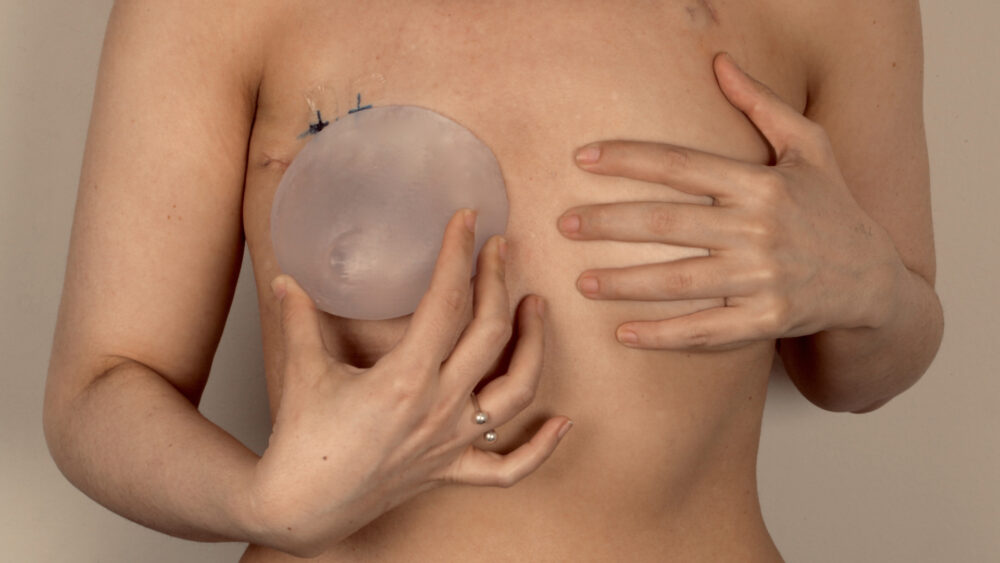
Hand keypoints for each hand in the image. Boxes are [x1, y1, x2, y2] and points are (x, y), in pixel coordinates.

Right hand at [251, 210, 571, 556]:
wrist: (300, 508)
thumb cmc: (301, 441)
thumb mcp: (301, 370)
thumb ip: (299, 318)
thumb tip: (289, 276)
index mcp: (405, 379)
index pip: (445, 302)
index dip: (458, 254)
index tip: (467, 219)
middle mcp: (439, 407)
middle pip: (490, 333)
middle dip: (499, 281)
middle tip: (500, 247)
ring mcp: (451, 441)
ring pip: (516, 392)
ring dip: (534, 346)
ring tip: (536, 307)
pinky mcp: (451, 471)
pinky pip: (507, 467)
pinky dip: (540, 448)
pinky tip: (563, 422)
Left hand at [557, 53, 904, 350]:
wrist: (874, 282)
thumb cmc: (833, 208)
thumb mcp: (810, 147)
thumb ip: (763, 104)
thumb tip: (719, 60)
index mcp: (761, 183)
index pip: (681, 165)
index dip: (628, 160)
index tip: (582, 159)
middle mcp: (760, 229)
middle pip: (668, 223)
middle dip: (609, 223)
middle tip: (563, 224)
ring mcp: (764, 279)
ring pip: (679, 281)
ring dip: (624, 282)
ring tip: (581, 281)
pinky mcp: (768, 321)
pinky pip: (706, 331)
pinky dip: (663, 335)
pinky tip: (623, 334)